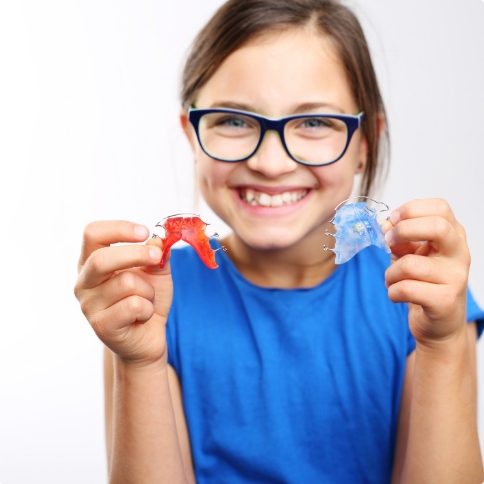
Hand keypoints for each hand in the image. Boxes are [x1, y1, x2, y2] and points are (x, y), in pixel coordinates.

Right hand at [74, 221, 172, 367]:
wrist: (147, 337)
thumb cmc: (146, 299)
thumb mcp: (156, 271)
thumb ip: (157, 253)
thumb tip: (159, 240)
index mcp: (92, 262)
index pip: (92, 233)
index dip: (119, 228)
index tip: (144, 231)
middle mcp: (84, 282)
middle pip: (101, 259)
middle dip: (137, 254)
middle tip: (157, 257)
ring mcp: (89, 305)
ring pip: (126, 283)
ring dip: (148, 291)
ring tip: (146, 300)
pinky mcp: (101, 326)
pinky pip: (133, 306)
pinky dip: (147, 308)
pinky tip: (142, 316)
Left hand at [381, 199, 469, 346]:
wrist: (439, 323)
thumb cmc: (424, 282)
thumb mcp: (411, 254)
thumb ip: (398, 238)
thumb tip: (384, 224)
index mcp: (453, 236)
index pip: (440, 208)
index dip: (412, 209)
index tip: (393, 219)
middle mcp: (459, 253)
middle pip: (437, 227)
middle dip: (403, 231)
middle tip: (389, 241)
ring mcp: (455, 278)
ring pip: (411, 264)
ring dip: (390, 272)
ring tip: (391, 279)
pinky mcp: (445, 301)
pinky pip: (407, 289)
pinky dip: (392, 292)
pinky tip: (396, 295)